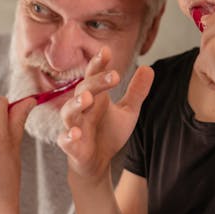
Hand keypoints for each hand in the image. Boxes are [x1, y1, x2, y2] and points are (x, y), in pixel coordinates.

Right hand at [57, 46, 153, 182]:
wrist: (97, 162)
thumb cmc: (109, 132)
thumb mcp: (128, 112)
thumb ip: (136, 91)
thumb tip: (149, 68)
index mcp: (95, 96)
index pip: (93, 75)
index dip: (99, 63)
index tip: (106, 51)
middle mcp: (82, 108)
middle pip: (83, 90)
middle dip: (95, 82)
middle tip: (113, 76)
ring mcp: (74, 126)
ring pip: (69, 112)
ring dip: (75, 104)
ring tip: (87, 98)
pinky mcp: (71, 146)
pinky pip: (65, 140)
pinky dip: (68, 137)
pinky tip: (75, 133)